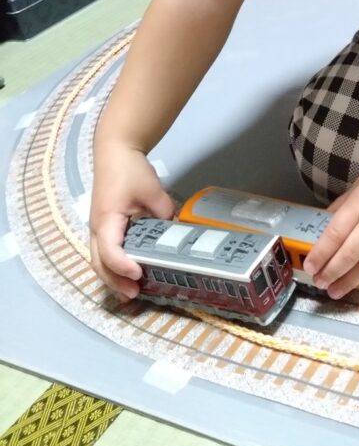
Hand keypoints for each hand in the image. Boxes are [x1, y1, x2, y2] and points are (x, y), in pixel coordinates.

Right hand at [89, 144, 175, 299]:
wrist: (115, 151)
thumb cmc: (129, 169)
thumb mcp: (152, 189)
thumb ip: (163, 211)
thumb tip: (175, 231)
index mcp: (106, 219)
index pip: (109, 250)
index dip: (122, 266)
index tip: (139, 274)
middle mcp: (96, 228)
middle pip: (99, 262)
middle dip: (115, 281)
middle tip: (134, 294)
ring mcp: (97, 228)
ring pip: (98, 260)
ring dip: (112, 278)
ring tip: (130, 292)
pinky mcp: (103, 227)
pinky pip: (103, 252)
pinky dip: (113, 267)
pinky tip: (128, 274)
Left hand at [303, 153, 358, 298]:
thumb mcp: (357, 187)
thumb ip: (341, 208)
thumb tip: (323, 227)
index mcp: (358, 207)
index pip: (334, 235)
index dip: (320, 254)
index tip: (309, 267)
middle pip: (349, 256)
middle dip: (331, 272)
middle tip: (319, 283)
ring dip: (348, 281)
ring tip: (334, 291)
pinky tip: (357, 280)